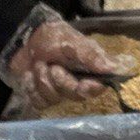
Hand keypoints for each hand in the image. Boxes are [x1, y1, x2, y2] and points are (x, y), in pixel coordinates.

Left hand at [6, 18, 132, 107]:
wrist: (25, 39)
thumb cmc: (52, 37)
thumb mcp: (71, 42)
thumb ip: (90, 56)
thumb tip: (114, 68)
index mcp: (88, 69)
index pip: (98, 87)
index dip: (91, 88)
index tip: (82, 85)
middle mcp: (76, 83)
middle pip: (75, 95)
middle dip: (60, 80)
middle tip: (52, 66)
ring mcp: (58, 92)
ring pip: (54, 99)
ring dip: (42, 80)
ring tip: (38, 64)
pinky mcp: (42, 97)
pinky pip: (38, 102)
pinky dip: (31, 87)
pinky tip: (29, 75)